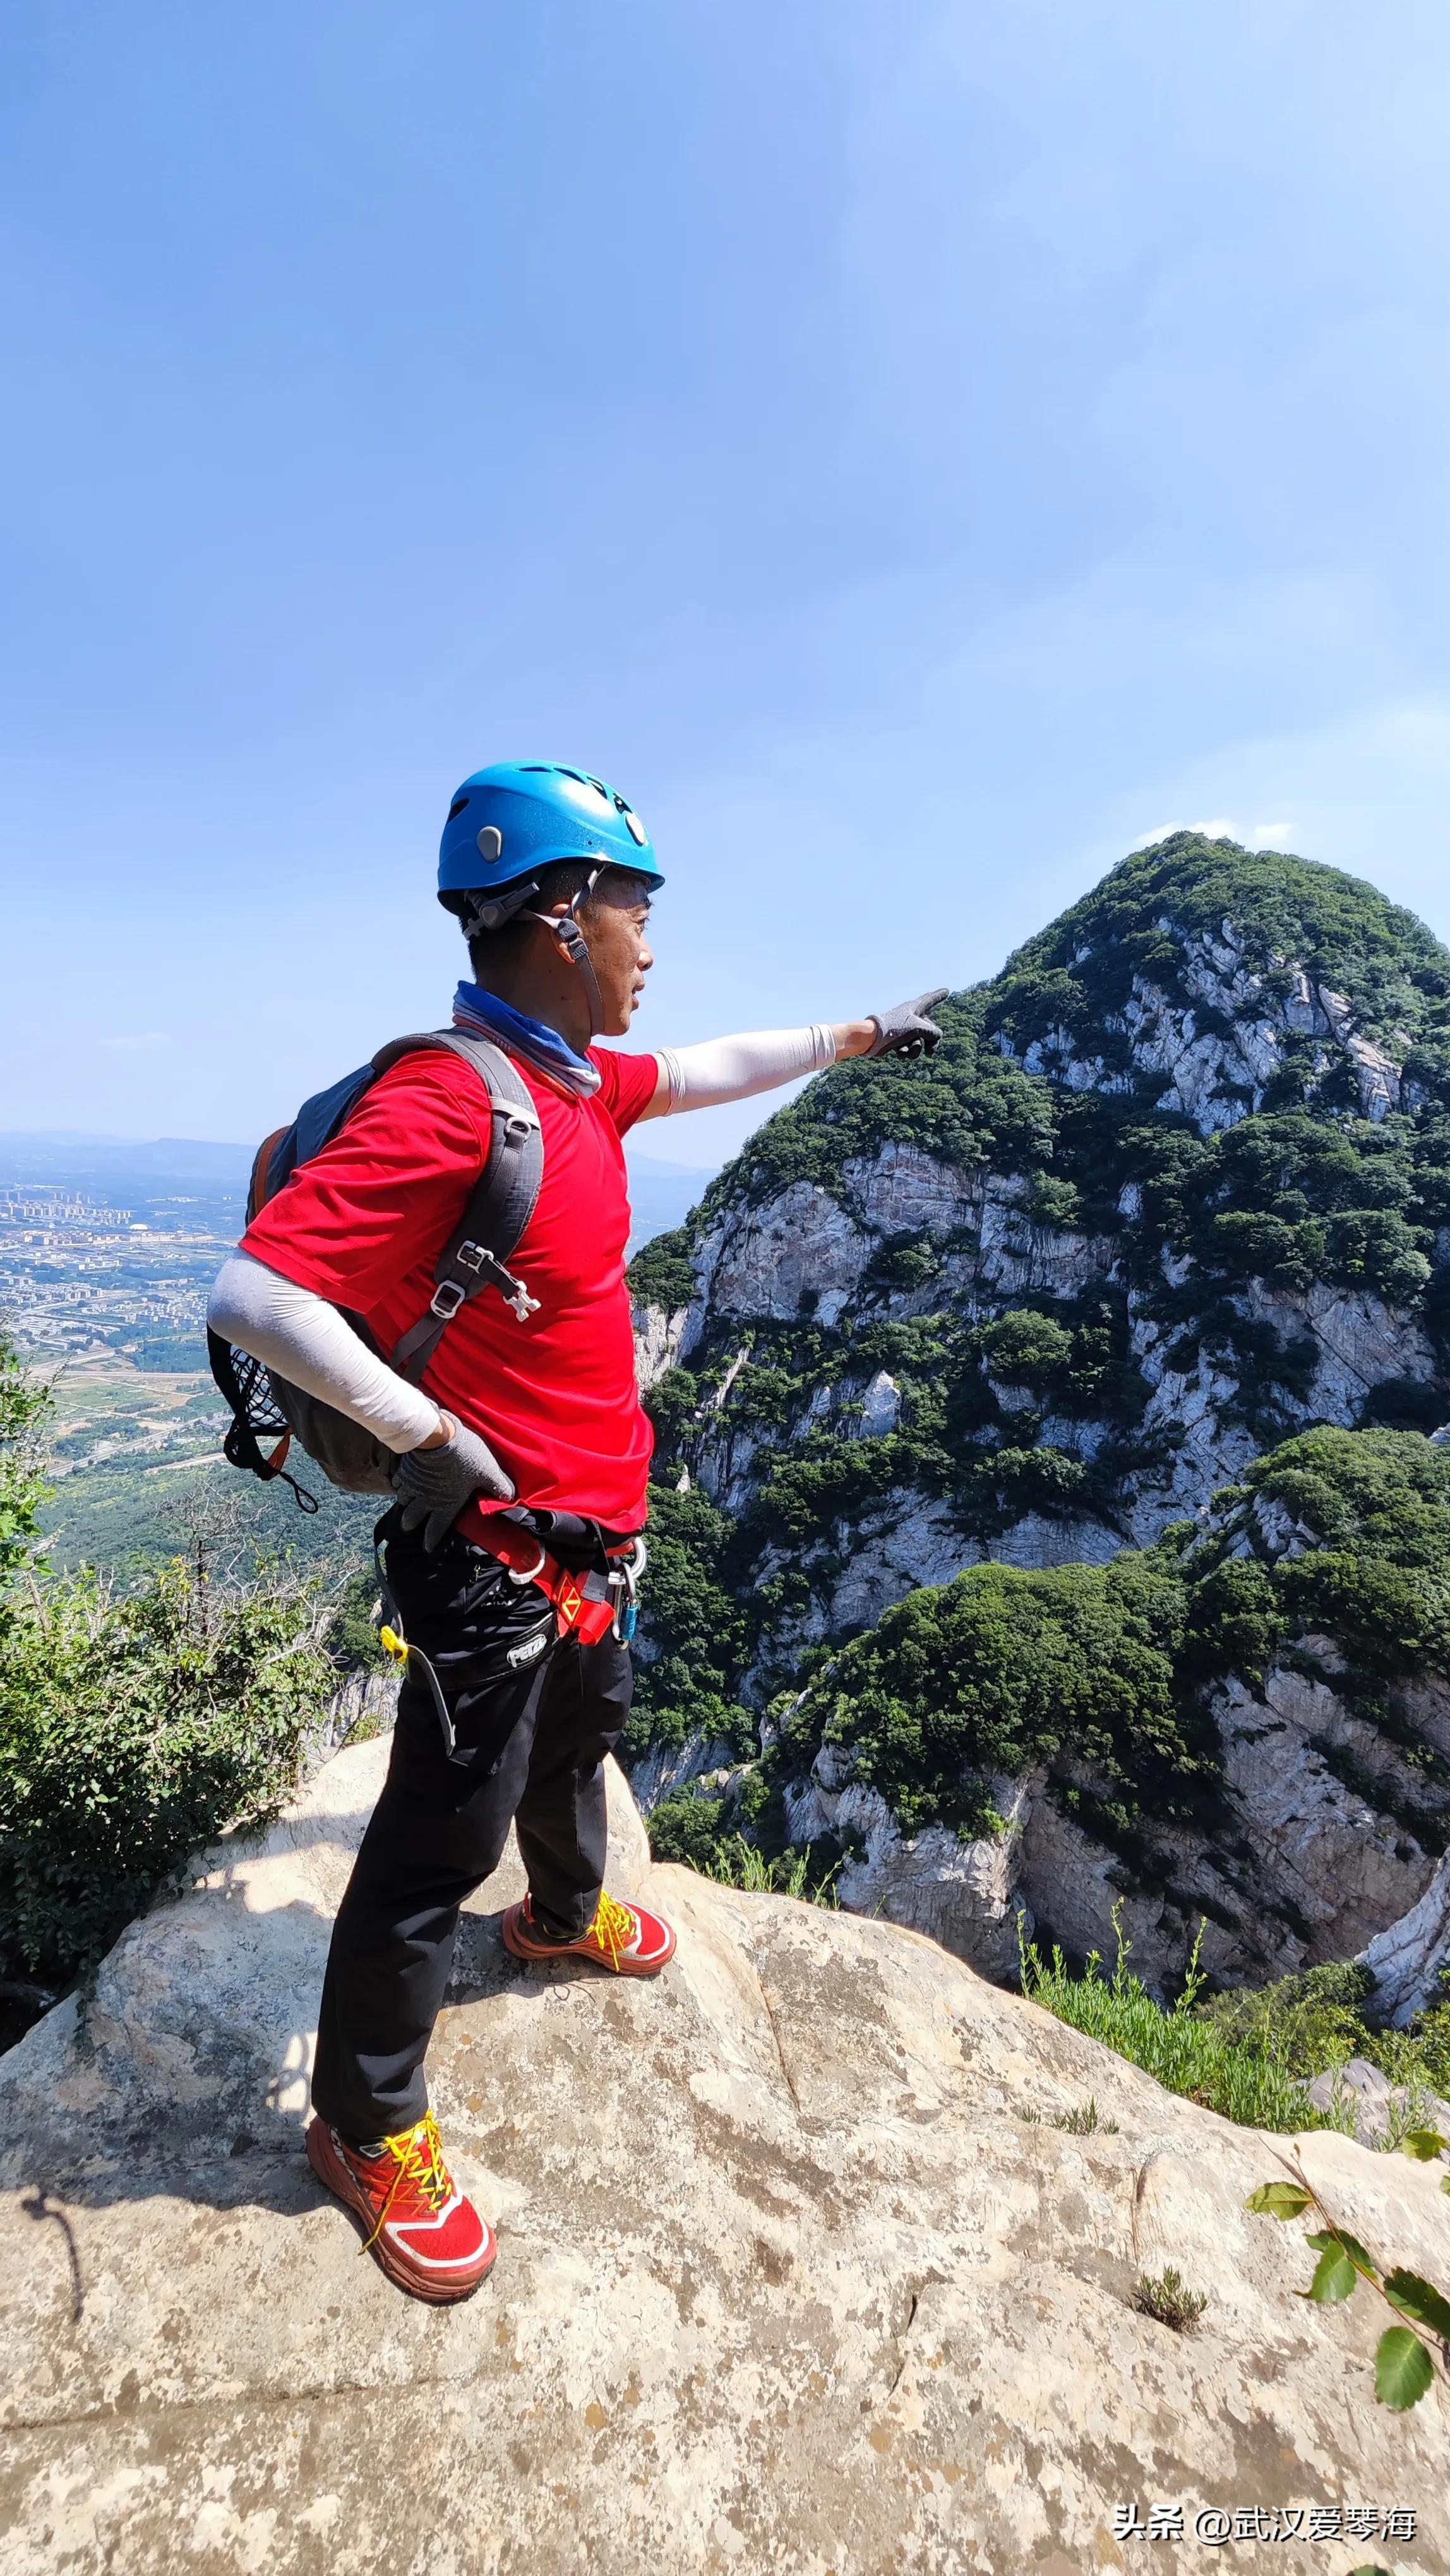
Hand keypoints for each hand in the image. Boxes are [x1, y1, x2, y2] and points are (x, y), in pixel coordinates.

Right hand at [392, 1413, 515, 1549]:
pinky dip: (398, 1485)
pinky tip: (400, 1484)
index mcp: (446, 1504)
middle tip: (409, 1527)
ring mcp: (413, 1485)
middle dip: (411, 1525)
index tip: (428, 1548)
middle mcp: (426, 1499)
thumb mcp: (488, 1471)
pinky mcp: (406, 1469)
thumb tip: (511, 1498)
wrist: (438, 1435)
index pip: (437, 1529)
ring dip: (404, 1506)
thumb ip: (499, 1486)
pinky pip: (398, 1482)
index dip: (432, 1540)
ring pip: (403, 1501)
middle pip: (413, 1518)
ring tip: (405, 1506)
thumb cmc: (465, 1457)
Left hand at [866, 990, 948, 1059]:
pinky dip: (905, 1052)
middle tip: (930, 1053)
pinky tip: (898, 1052)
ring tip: (907, 1051)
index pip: (930, 999)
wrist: (873, 1039)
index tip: (947, 991)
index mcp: (914, 1007)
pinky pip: (908, 1048)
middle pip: (929, 1029)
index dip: (939, 996)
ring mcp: (904, 1029)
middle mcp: (910, 1017)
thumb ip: (934, 1032)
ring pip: (918, 1042)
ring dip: (915, 1050)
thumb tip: (937, 1037)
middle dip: (930, 1043)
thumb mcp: (919, 1028)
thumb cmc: (896, 1028)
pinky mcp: (897, 1040)